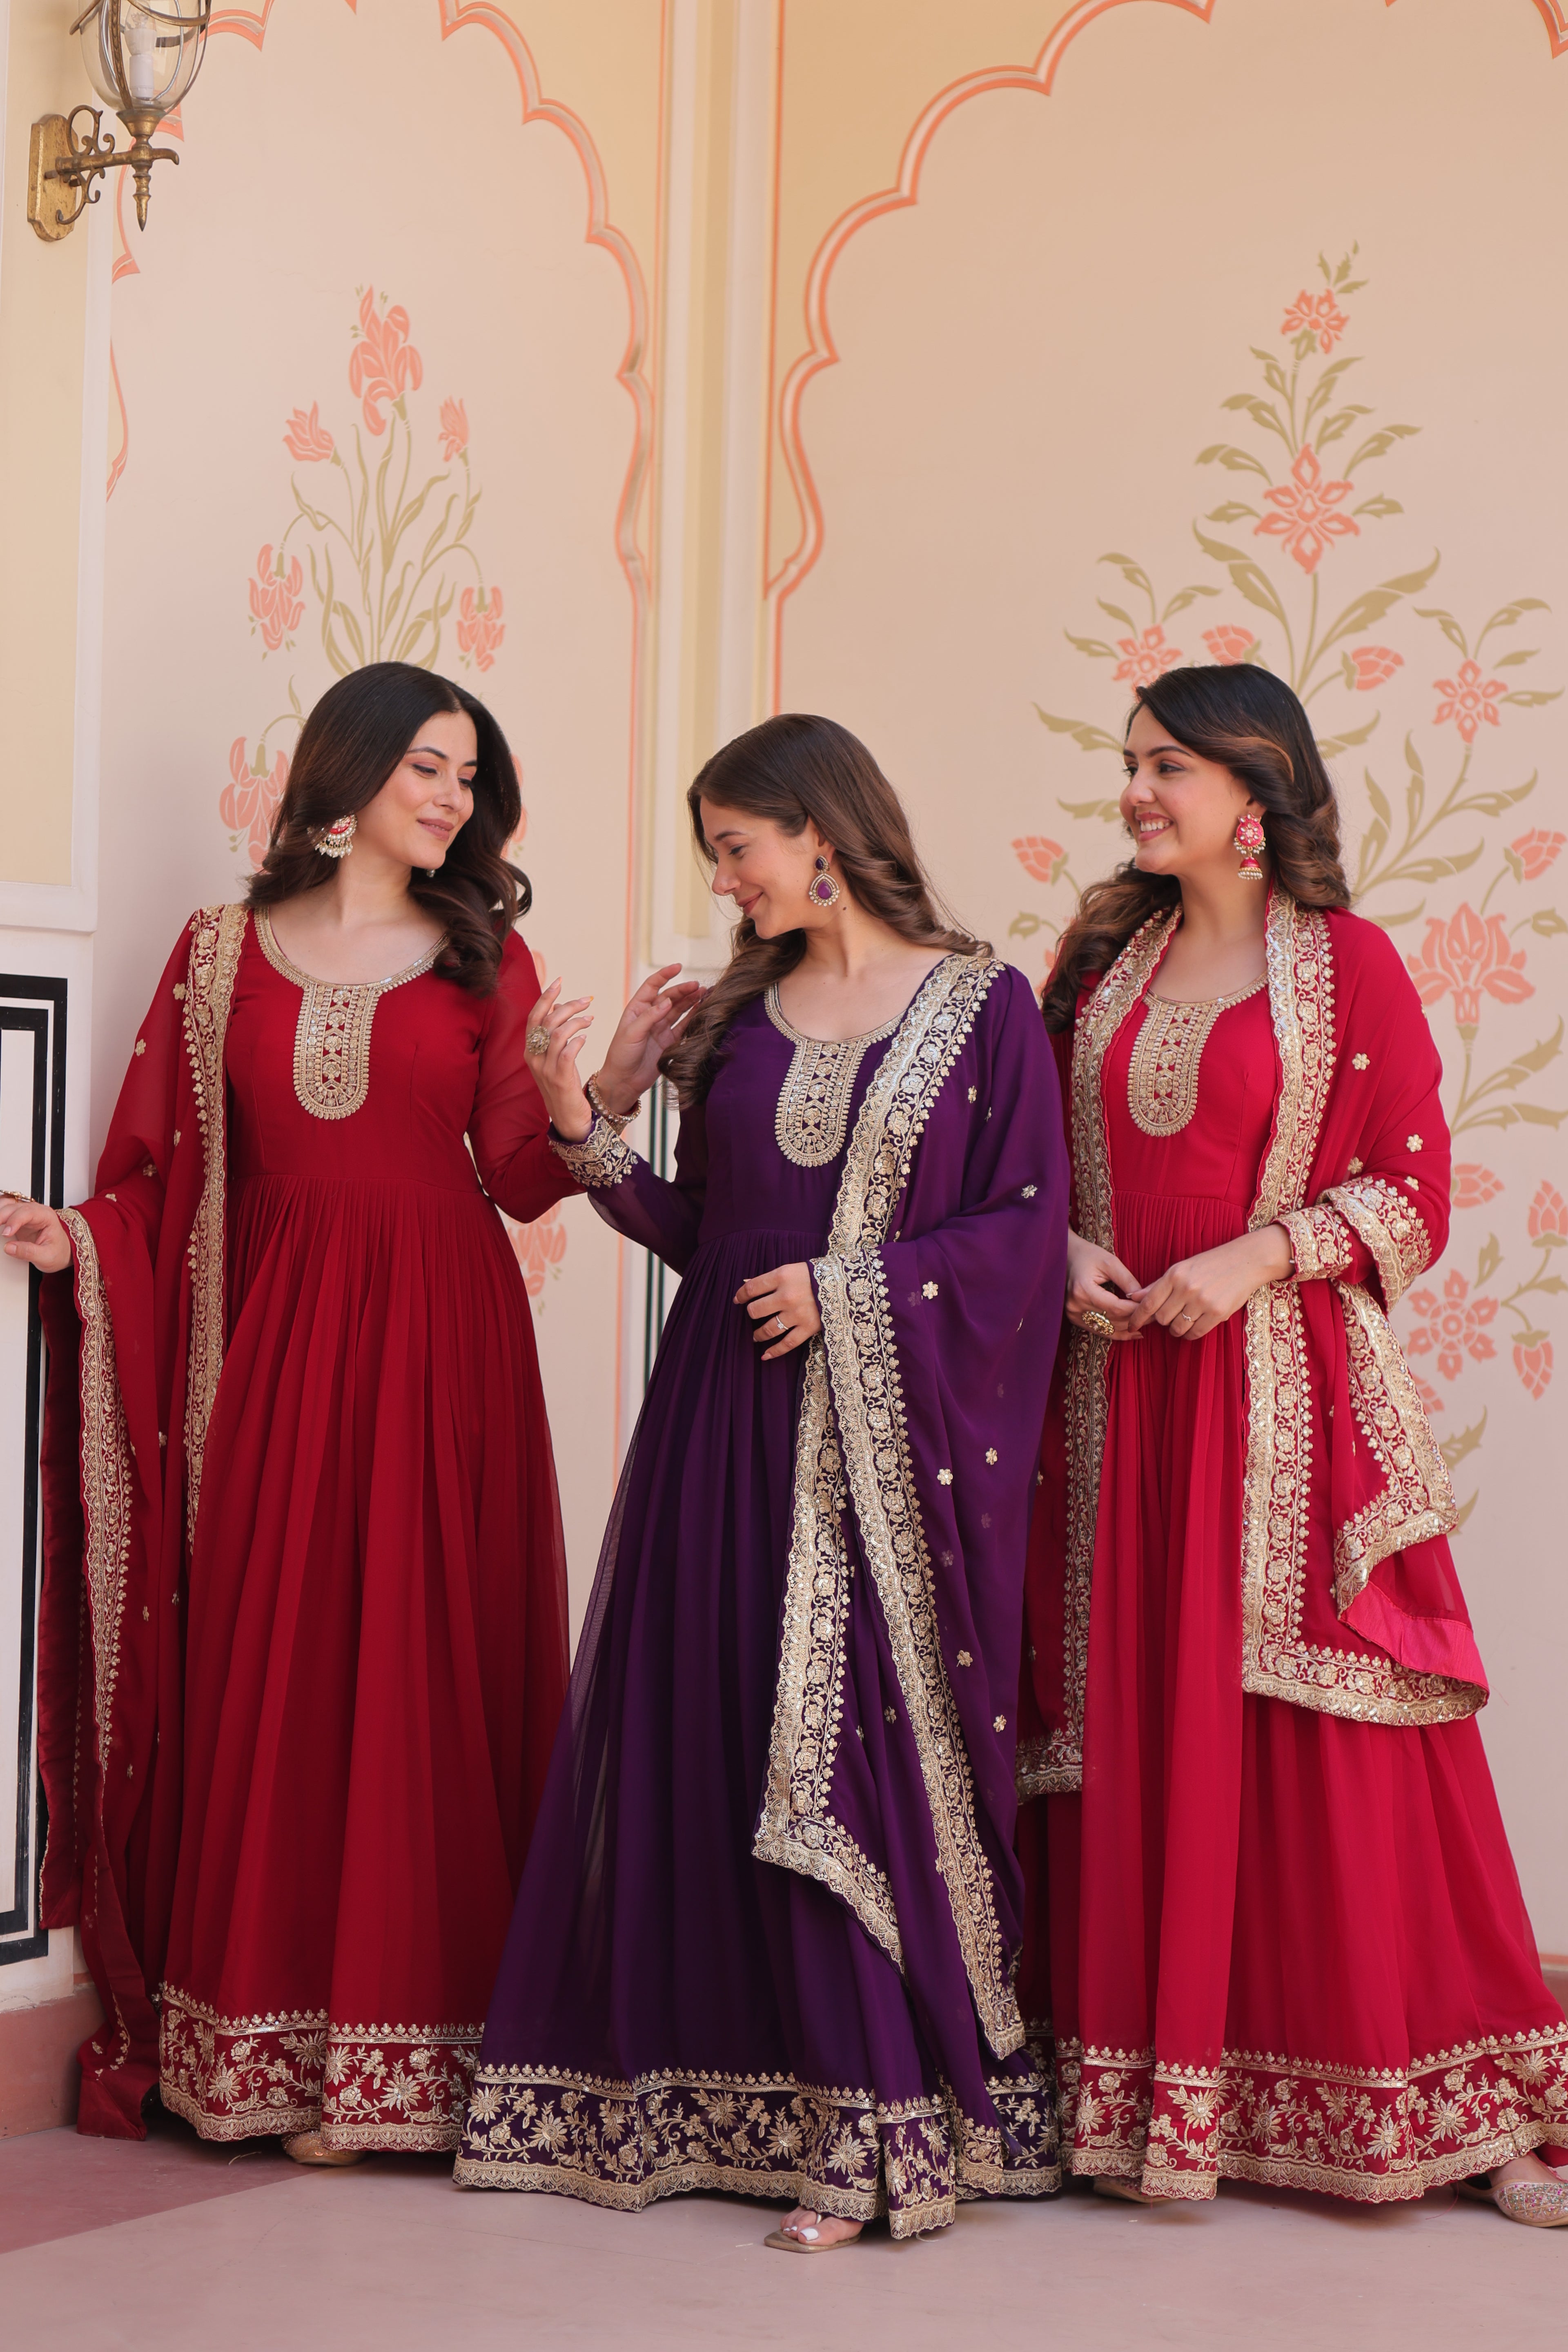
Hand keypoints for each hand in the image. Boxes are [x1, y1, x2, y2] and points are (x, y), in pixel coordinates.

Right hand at [1, 1196, 70, 1275]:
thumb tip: (9, 1248)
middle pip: (14, 1207)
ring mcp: (25, 1214)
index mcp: (46, 1216)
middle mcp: (35, 1211)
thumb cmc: (58, 1252)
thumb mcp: (46, 1256)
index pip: (28, 1212)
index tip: (6, 1233)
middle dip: (1, 1216)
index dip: (14, 1221)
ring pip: (7, 1206)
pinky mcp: (17, 1219)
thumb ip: (28, 1252)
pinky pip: (5, 1211)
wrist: (61, 1254)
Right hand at [523, 980, 594, 1141]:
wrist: (568, 1120)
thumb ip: (553, 1033)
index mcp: (530, 1050)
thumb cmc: (564, 1086)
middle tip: (586, 1000)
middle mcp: (533, 1058)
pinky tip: (586, 1037)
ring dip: (576, 1021)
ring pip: (556, 1033)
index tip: (560, 981)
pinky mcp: (559, 1079)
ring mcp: (545, 1069)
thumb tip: (556, 1005)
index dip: (545, 997)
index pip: (534, 1017)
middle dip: (566, 1005)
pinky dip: (576, 1041)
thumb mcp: (555, 1057)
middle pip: (545, 1021)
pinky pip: (566, 1053)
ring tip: (590, 1019)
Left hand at [593, 965, 705, 1114]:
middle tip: (699, 985)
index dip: (664, 975)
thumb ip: (650, 1016)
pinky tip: (703, 1009)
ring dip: (691, 1001)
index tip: (678, 967)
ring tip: (705, 993)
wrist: (623, 1081)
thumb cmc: (621, 1055)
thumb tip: (667, 1000)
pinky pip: (683, 1026)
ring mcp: (661, 1028)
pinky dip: (693, 1017)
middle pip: (670, 997)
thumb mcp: (631, 1033)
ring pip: (679, 1010)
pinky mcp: (669, 1041)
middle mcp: (650, 1016)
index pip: (652, 986)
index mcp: (637, 1009)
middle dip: (684, 990)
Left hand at [734, 1262, 821, 1361]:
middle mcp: (787, 1296)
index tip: (738, 1300)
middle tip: (752, 1315)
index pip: (752, 1288)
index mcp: (782, 1277)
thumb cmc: (815, 1275)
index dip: (741, 1295)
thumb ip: (770, 1279)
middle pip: (756, 1310)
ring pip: (768, 1329)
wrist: (845, 1284)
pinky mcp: (808, 1328)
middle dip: (751, 1314)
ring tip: (755, 1336)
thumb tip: (745, 1286)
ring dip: (758, 1334)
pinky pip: (786, 1344)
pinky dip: (774, 1352)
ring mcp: (797, 1314)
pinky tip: (765, 1356)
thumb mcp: (791, 1269)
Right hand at [1065, 1228, 1142, 1340]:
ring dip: (1128, 1328)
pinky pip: (1099, 1330)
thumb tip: (1143, 1298)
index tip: (1153, 1307)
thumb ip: (1127, 1280)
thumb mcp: (1110, 1262)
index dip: (1136, 1310)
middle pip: (1112, 1320)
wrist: (1065, 1257)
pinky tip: (1133, 1333)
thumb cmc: (1088, 1255)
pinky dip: (1117, 1333)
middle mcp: (1075, 1306)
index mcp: (1083, 1290)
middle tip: (1156, 1316)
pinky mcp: (1074, 1318)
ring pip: (1107, 1329)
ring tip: (1147, 1324)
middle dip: (1135, 1319)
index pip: (1115, 1307)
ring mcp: (1073, 1314)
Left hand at [1125, 1225, 1291, 1342]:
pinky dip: (1191, 1334)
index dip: (1137, 1317)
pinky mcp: (1217, 1313)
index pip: (1148, 1302)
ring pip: (1177, 1328)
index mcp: (1175, 1275)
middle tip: (1170, 1315)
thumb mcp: (1181, 1268)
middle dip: (1162, 1321)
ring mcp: (1202, 1301)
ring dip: (1177, 1328)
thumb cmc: (1210, 1264)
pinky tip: (1194, 1326)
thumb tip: (1132, 1296)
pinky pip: (1195, 1333)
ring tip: (1183, 1320)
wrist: (1246, 1261)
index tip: (1130, 1325)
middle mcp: (1186, 1288)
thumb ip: (1157, 1285)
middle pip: (1161, 1318)